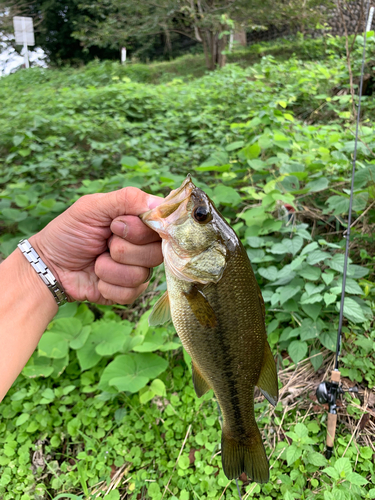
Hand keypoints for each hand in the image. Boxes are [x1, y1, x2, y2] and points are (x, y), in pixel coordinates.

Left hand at [30, 188, 163, 304]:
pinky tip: (96, 278)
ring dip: (109, 268)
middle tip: (103, 242)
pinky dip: (107, 285)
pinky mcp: (130, 292)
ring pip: (141, 274)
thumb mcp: (92, 207)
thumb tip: (159, 203)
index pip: (164, 226)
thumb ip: (127, 199)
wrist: (50, 265)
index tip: (117, 226)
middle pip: (156, 253)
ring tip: (96, 260)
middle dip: (121, 249)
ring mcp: (139, 270)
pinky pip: (131, 292)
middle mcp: (145, 246)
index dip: (142, 230)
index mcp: (140, 223)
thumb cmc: (69, 232)